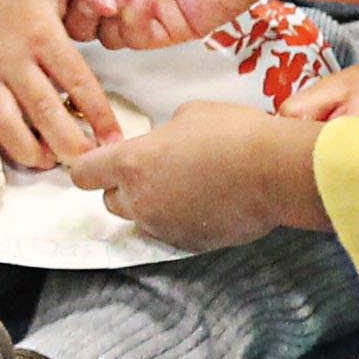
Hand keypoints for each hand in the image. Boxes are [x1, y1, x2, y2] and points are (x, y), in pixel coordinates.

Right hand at [0, 0, 119, 168]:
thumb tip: (114, 2)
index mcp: (40, 32)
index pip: (76, 80)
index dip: (98, 114)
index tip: (114, 138)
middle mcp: (11, 56)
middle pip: (43, 111)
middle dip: (69, 144)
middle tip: (88, 162)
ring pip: (7, 125)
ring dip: (32, 151)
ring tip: (53, 161)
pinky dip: (5, 140)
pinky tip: (26, 146)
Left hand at [71, 101, 323, 249]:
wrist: (276, 171)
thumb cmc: (235, 134)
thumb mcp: (189, 114)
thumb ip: (162, 135)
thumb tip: (164, 145)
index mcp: (132, 163)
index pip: (82, 174)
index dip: (87, 167)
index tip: (96, 162)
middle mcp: (140, 200)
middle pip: (110, 201)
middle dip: (123, 187)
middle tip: (151, 170)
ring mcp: (164, 227)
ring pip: (142, 218)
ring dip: (152, 204)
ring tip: (184, 185)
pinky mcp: (189, 243)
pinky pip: (171, 232)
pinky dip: (180, 219)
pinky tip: (205, 201)